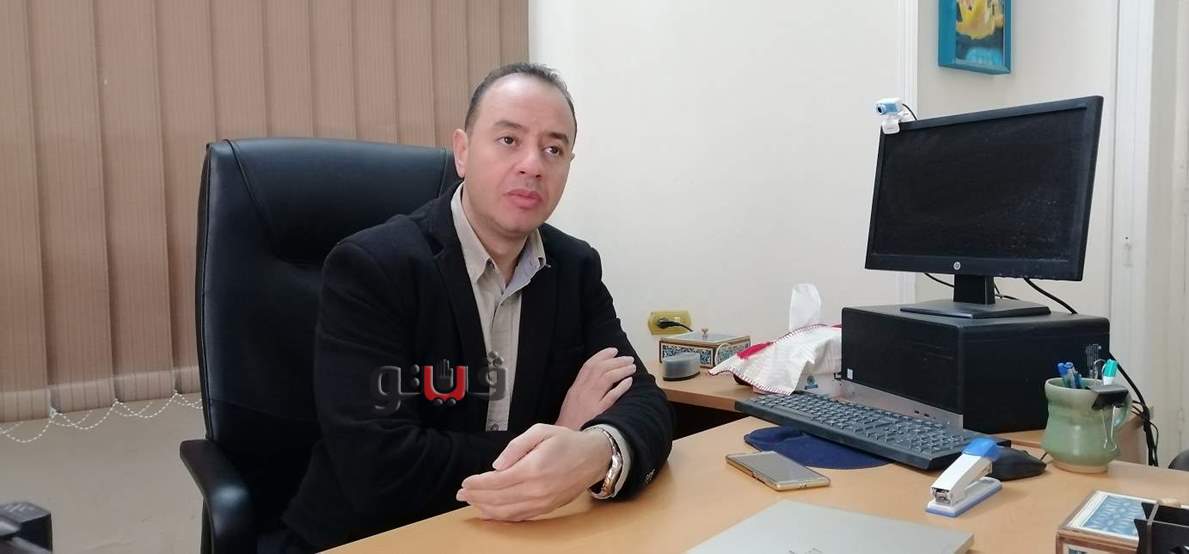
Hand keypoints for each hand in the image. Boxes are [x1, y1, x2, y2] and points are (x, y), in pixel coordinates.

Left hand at [457, 424, 611, 520]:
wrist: (594, 458)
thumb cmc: (566, 441)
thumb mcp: (540, 431)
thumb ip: (516, 447)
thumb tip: (496, 465)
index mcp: (533, 468)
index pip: (497, 481)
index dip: (477, 484)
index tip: (465, 482)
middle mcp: (537, 490)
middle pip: (498, 499)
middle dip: (476, 497)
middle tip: (461, 494)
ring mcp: (542, 502)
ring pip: (506, 512)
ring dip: (485, 508)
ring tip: (471, 502)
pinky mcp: (546, 509)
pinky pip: (519, 517)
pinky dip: (501, 516)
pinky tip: (490, 511)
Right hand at [555, 347, 635, 429]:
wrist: (564, 439)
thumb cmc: (570, 421)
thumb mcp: (572, 401)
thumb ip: (583, 388)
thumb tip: (599, 376)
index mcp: (575, 388)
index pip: (589, 365)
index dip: (602, 356)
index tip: (614, 350)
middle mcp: (582, 391)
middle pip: (600, 369)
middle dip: (616, 361)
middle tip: (628, 358)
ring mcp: (590, 401)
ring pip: (607, 378)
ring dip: (621, 370)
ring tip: (632, 367)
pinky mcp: (598, 412)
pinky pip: (611, 396)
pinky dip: (621, 387)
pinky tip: (629, 381)